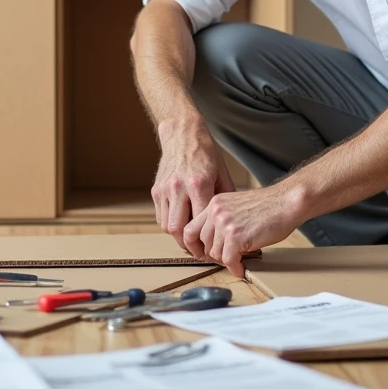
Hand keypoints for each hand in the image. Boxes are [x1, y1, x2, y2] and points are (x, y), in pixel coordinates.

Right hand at [151, 120, 234, 254]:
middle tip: (201, 252)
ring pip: (167, 226)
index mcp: (198, 184)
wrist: (182, 135)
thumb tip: (232, 223)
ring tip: (192, 240)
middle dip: (190, 246)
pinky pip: (161, 217)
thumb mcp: (222, 175)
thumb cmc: (206, 155)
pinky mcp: (156, 190)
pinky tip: (183, 223)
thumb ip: (225, 200)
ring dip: (179, 237)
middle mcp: (179, 188)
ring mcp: (165, 189)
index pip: (200, 222)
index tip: (213, 249)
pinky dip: (171, 224)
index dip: (207, 240)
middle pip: (179, 230)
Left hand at [183, 184, 304, 277]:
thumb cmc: (268, 206)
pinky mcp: (236, 237)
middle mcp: (215, 212)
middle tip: (228, 258)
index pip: (190, 229)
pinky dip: (235, 268)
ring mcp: (225, 224)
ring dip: (228, 260)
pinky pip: (229, 261)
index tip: (203, 253)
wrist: (286, 203)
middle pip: (203, 243)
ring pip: (215, 254)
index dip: (195, 246)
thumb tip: (214, 243)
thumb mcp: (235, 206)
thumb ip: (222, 220)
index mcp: (214, 204)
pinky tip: (242, 267)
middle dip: (215, 254)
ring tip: (239, 259)